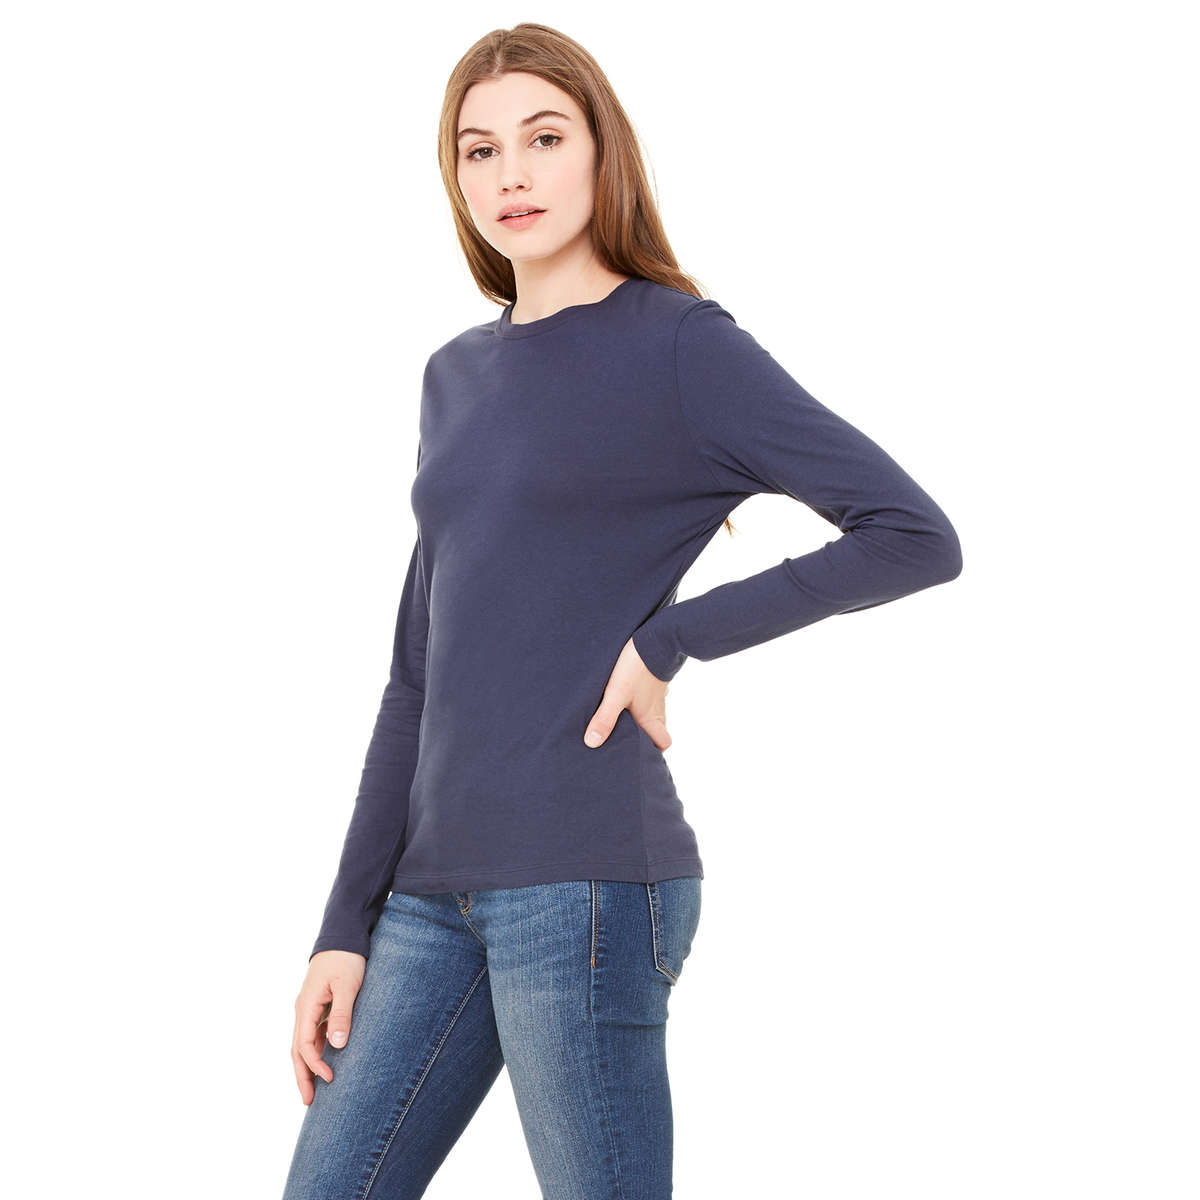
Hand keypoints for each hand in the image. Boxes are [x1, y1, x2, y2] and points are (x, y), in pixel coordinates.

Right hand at [291, 949, 364, 1103]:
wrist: (343, 936)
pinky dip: (315, 1051)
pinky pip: (312, 1034)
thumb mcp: (348, 986)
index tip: (329, 1079)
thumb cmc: (346, 959)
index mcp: (306, 1006)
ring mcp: (309, 1008)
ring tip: (314, 1090)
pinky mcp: (318, 1006)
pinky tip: (325, 1062)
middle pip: (297, 1049)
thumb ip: (342, 1014)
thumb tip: (336, 1046)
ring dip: (307, 1066)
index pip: (303, 1044)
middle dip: (302, 1075)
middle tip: (308, 1102)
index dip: (314, 1065)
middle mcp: (303, 1010)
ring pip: (303, 1043)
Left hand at [584, 636, 671, 750]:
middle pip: (658, 728)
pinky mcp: (654, 677)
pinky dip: (640, 698)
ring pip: (653, 710)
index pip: (663, 743)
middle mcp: (658, 707)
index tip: (642, 754)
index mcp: (651, 717)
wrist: (656, 637)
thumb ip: (605, 718)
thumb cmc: (637, 668)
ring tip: (621, 717)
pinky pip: (649, 693)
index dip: (655, 750)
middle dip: (646, 735)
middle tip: (627, 737)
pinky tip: (626, 693)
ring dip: (641, 716)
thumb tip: (592, 743)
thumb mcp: (616, 694)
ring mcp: (658, 691)